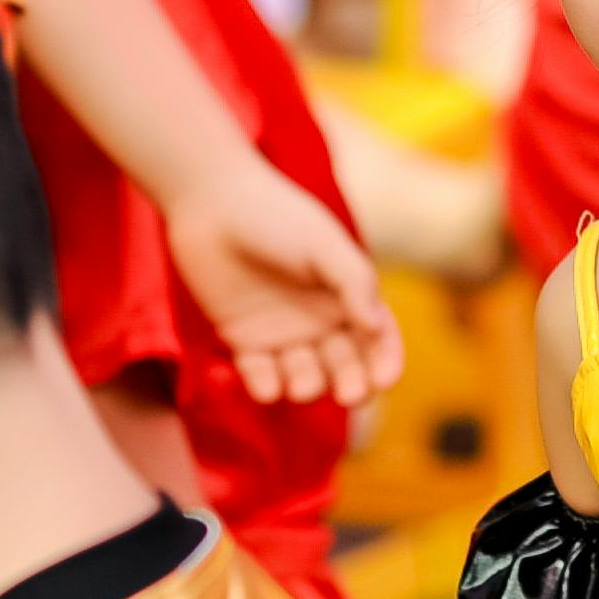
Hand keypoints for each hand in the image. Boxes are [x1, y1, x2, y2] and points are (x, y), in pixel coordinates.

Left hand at [168, 154, 402, 406]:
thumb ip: (354, 282)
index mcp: (347, 295)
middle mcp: (319, 319)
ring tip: (301, 385)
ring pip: (304, 375)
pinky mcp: (243, 339)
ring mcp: (282, 331)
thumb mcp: (323, 245)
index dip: (386, 361)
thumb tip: (376, 327)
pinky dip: (264, 385)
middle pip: (345, 364)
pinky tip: (267, 387)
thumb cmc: (275, 217)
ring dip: (308, 386)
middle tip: (348, 394)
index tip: (384, 382)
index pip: (378, 337)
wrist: (212, 203)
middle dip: (351, 383)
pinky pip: (259, 373)